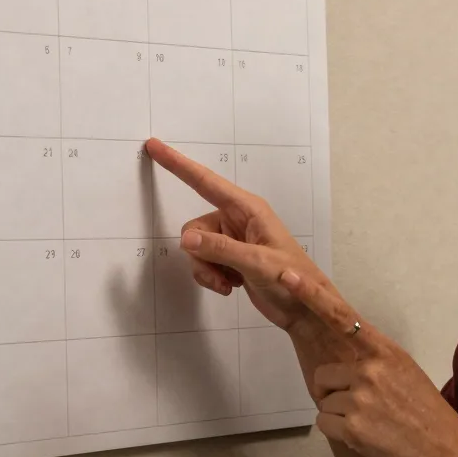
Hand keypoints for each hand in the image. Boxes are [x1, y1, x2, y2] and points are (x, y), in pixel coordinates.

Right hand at [146, 138, 347, 362]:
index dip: (178, 164)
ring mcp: (233, 240)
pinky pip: (204, 263)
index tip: (154, 146)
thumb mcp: (257, 262)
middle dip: (200, 254)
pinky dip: (212, 277)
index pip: (205, 181)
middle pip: (195, 228)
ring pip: (197, 249)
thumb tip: (187, 239)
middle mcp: (238, 220)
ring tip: (228, 284)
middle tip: (219, 276)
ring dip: (206, 270)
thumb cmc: (291, 280)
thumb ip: (221, 249)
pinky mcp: (230, 259)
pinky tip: (232, 287)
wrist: (302, 311)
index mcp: (248, 209)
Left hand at [279, 272, 457, 456]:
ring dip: (341, 416)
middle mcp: (370, 370)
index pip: (342, 316)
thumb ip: (376, 360)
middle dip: (334, 392)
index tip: (287, 275)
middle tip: (363, 407)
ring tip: (373, 424)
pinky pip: (325, 424)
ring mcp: (361, 399)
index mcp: (384, 351)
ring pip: (325, 402)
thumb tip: (348, 356)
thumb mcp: (406, 372)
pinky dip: (339, 434)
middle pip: (322, 375)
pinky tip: (366, 437)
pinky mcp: (354, 428)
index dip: (311, 296)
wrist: (446, 451)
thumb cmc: (427, 413)